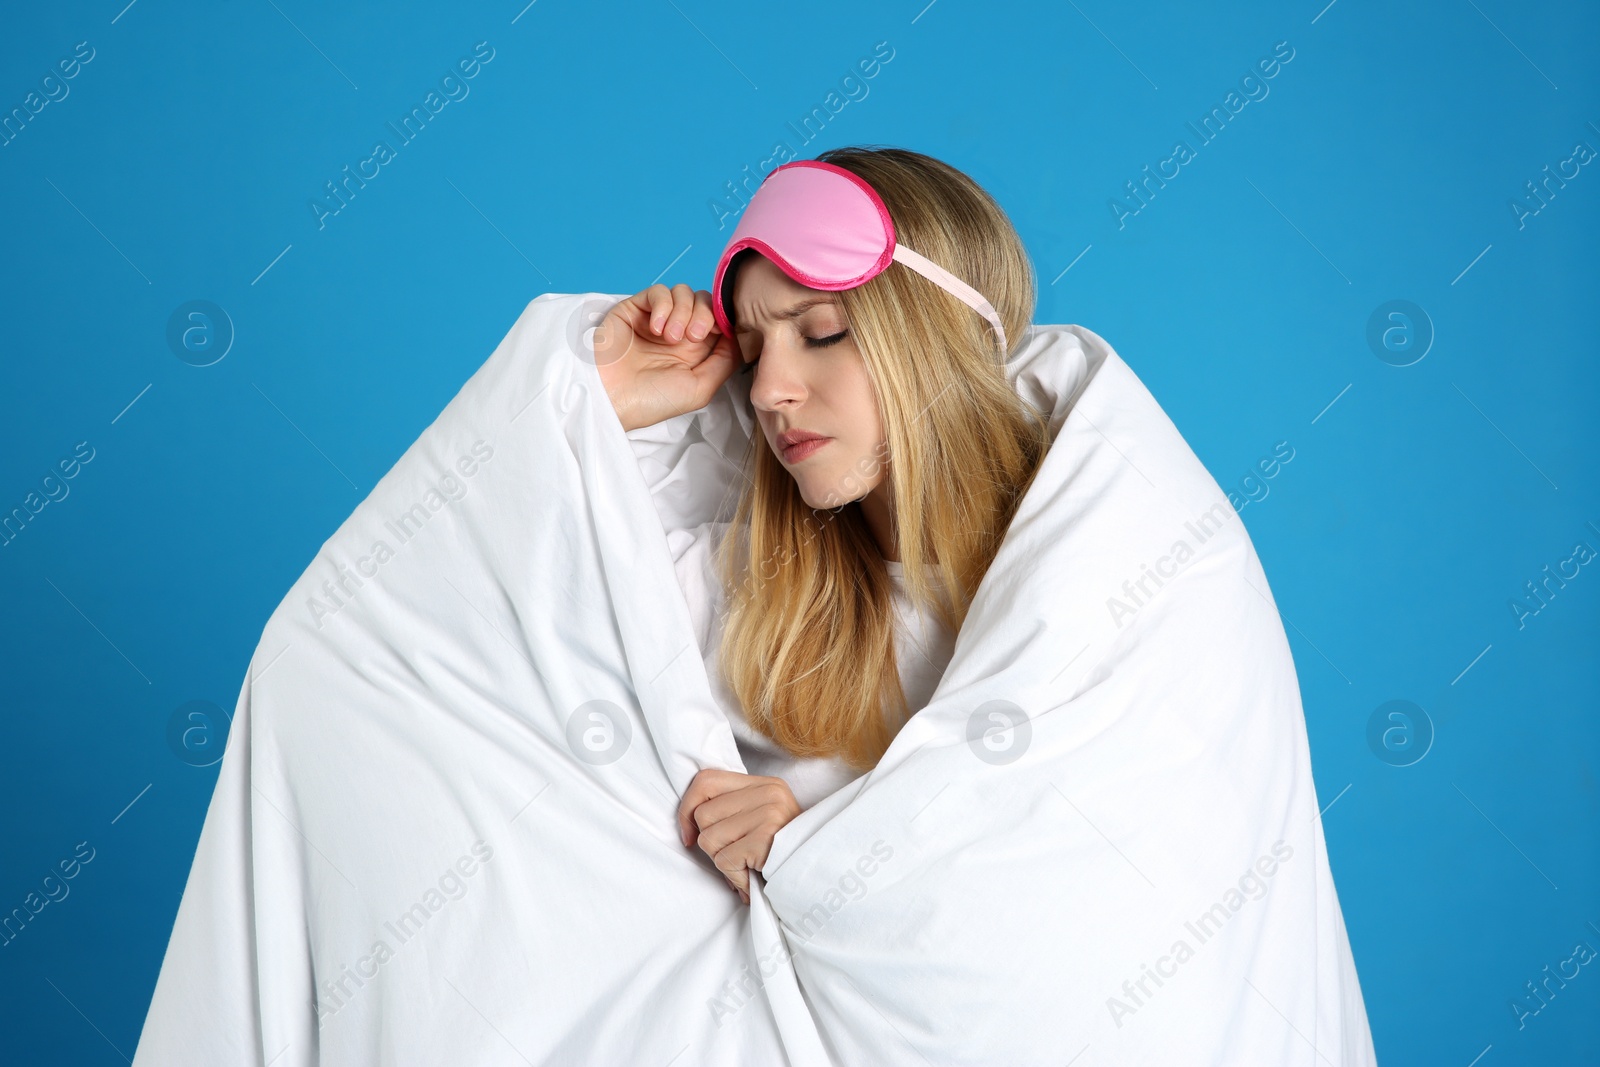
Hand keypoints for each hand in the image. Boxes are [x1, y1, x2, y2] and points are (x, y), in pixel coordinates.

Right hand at [594, 283, 739, 431]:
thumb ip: (724, 361)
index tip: (720, 333)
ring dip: (684, 311)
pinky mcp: (635, 309)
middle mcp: (678, 333)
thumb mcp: (700, 388)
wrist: (610, 398)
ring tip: (671, 337)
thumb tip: (739, 335)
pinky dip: (664, 305)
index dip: (724, 320)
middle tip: (693, 337)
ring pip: (684, 293)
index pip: (720, 321)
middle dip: (706, 314)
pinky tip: (657, 329)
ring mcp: (657, 320)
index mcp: (695, 352)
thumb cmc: (652, 401)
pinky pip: (659, 291)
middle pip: (705, 302)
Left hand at [677, 768, 801, 904]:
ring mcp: (768, 815)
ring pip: (709, 840)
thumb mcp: (762, 818)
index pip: (705, 780)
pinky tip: (753, 876)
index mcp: (764, 784)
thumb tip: (688, 822)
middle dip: (711, 843)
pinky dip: (734, 877)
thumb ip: (732, 810)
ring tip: (747, 864)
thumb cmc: (785, 851)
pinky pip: (724, 860)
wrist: (818, 873)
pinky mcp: (765, 840)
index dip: (687, 807)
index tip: (689, 834)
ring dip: (723, 862)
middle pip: (703, 815)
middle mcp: (767, 794)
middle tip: (735, 854)